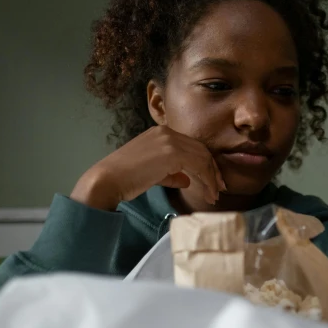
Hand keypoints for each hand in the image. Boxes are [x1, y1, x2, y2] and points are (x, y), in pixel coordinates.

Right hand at [71, 125, 225, 210]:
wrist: (107, 180)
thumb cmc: (126, 179)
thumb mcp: (152, 172)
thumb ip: (171, 173)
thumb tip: (186, 179)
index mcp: (161, 132)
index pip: (193, 146)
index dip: (207, 164)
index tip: (214, 181)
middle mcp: (166, 132)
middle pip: (201, 150)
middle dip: (213, 171)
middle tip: (220, 189)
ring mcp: (169, 140)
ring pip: (202, 157)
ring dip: (212, 178)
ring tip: (214, 195)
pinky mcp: (171, 152)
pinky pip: (198, 165)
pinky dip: (207, 180)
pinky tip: (208, 193)